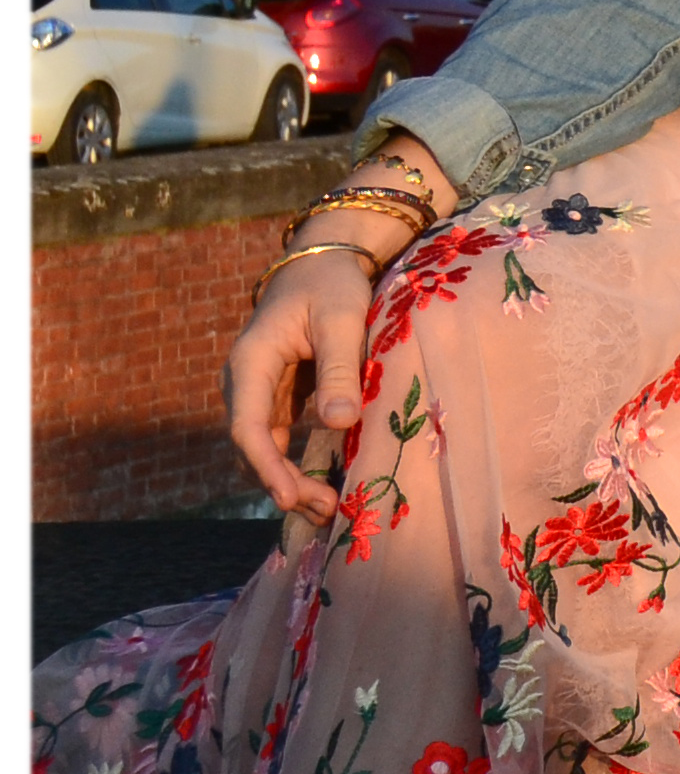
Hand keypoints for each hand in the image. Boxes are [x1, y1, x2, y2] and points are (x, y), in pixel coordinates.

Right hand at [226, 242, 388, 523]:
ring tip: (328, 508)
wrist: (323, 263)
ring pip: (265, 447)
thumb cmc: (332, 285)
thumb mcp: (341, 319)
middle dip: (282, 482)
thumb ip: (338, 367)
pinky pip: (280, 438)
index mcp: (251, 362)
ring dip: (289, 478)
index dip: (266, 466)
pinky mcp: (277, 397)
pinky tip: (323, 482)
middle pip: (253, 445)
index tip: (287, 497)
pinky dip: (296, 462)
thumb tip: (339, 421)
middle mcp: (245, 383)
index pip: (248, 426)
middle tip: (324, 510)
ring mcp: (258, 392)